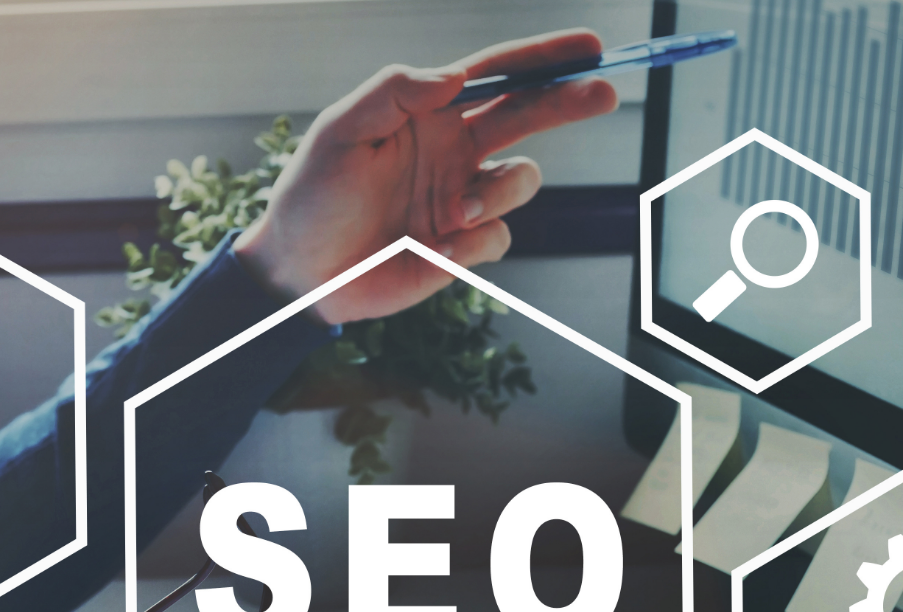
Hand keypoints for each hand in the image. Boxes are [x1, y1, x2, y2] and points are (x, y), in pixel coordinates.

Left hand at [233, 29, 617, 323]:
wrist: (299, 273)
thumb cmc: (311, 196)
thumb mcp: (339, 131)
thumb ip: (392, 93)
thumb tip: (453, 76)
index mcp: (427, 113)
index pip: (494, 75)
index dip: (541, 59)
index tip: (587, 47)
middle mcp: (452, 150)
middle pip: (528, 115)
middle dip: (568, 100)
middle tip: (603, 90)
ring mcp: (460, 198)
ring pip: (521, 181)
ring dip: (501, 191)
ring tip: (457, 210)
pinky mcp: (461, 247)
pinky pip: (498, 235)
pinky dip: (477, 239)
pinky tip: (437, 248)